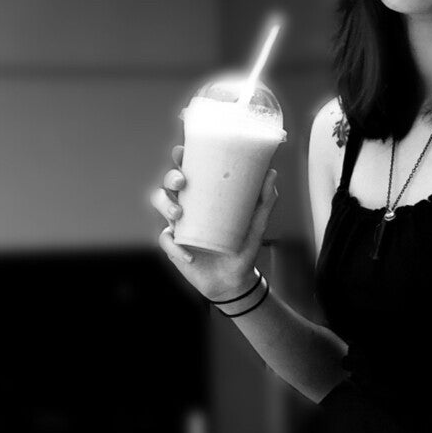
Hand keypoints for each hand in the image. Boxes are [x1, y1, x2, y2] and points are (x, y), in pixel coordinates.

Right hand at [149, 144, 278, 303]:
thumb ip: (265, 200)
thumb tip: (271, 172)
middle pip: (169, 183)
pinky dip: (175, 248)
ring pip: (160, 204)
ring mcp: (178, 225)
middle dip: (170, 178)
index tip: (181, 152)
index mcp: (204, 196)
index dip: (180, 158)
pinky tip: (190, 256)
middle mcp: (188, 206)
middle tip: (182, 182)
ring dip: (165, 204)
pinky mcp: (173, 246)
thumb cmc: (243, 248)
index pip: (189, 170)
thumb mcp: (257, 224)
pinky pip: (166, 241)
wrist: (234, 280)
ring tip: (179, 214)